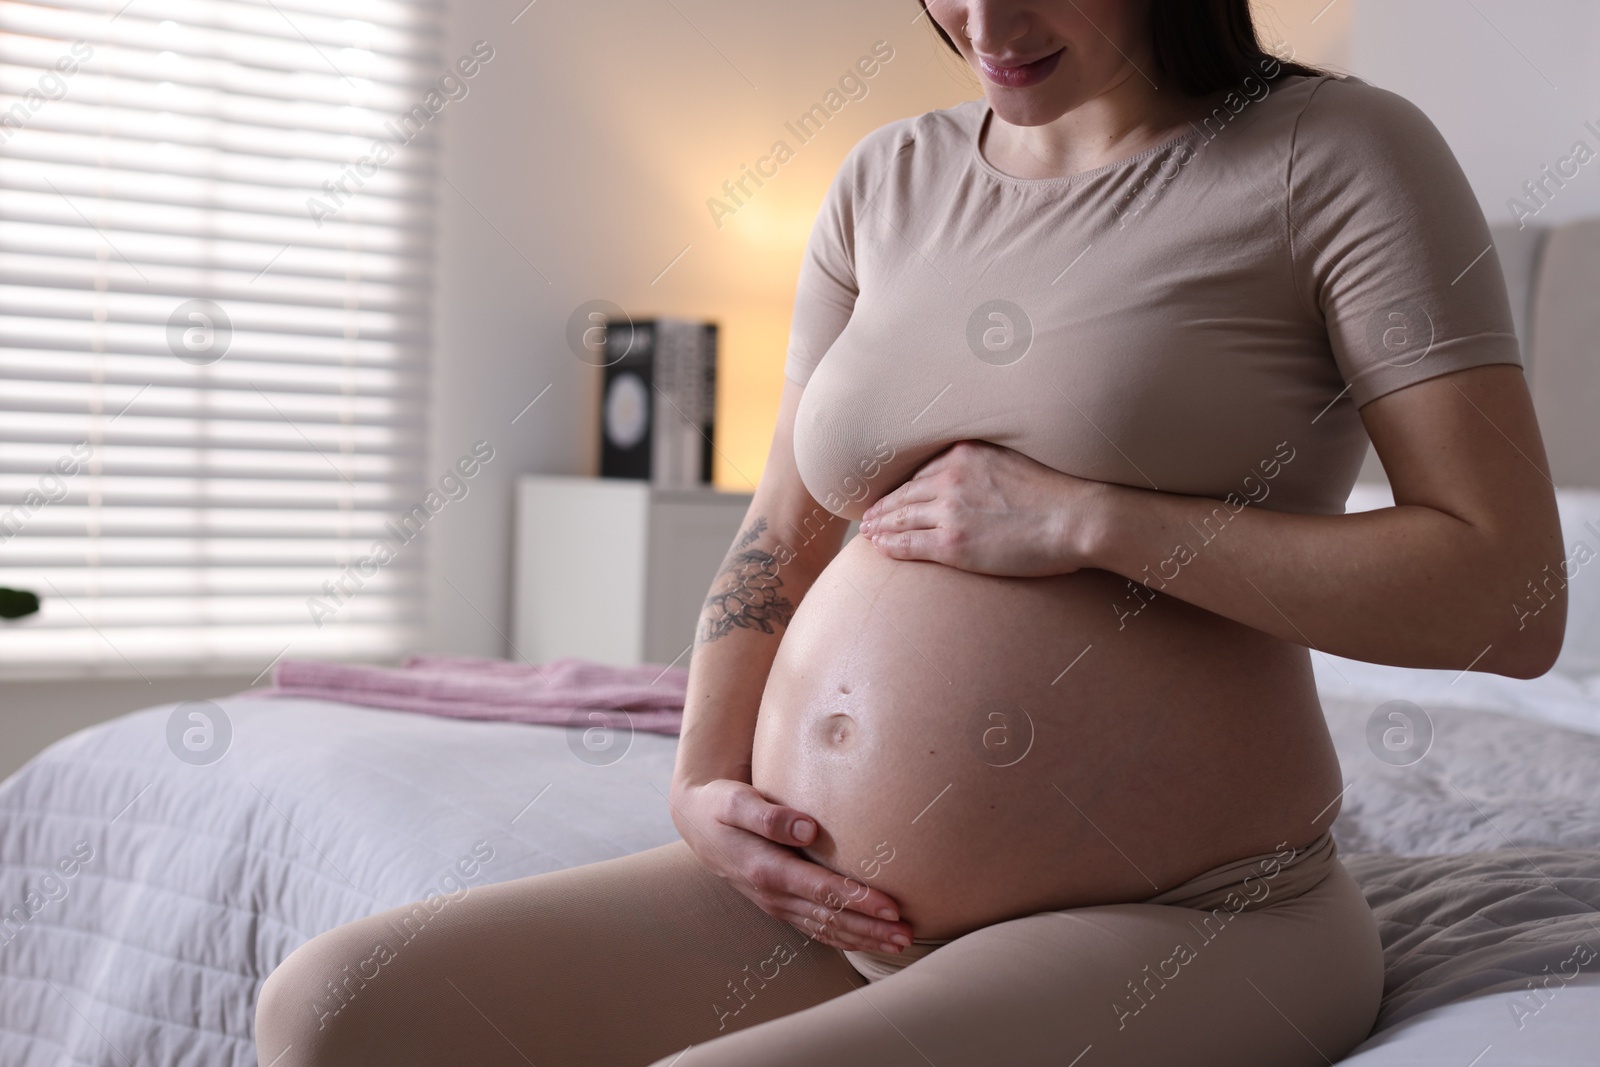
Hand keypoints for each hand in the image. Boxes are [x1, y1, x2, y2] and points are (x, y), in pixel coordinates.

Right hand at [669, 778, 913, 953]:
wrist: (696, 821)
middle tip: (908, 935)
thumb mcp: (735, 801)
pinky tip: (867, 941)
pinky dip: (843, 938)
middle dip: (871, 929)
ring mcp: (776, 904)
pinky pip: (815, 929)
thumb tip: (807, 828)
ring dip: (863, 938)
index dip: (858, 901)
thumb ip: (769, 816)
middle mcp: (773, 894)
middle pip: (830, 918)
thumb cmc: (720, 804)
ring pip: (825, 929)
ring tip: (900, 942)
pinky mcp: (779, 904)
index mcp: (766, 869)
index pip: (822, 891)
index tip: (892, 907)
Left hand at [859, 440, 1103, 575]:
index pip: (923, 472)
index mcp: (966, 455)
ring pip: (902, 518)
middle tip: (869, 516)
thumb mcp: (1017, 461)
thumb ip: (990, 465)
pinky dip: (890, 545)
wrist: (1077, 518)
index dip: (904, 486)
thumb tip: (982, 476)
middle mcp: (951, 478)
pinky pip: (909, 544)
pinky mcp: (953, 543)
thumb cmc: (1060, 494)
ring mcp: (949, 512)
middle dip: (885, 506)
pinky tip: (879, 547)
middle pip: (906, 493)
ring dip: (881, 526)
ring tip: (868, 532)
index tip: (894, 495)